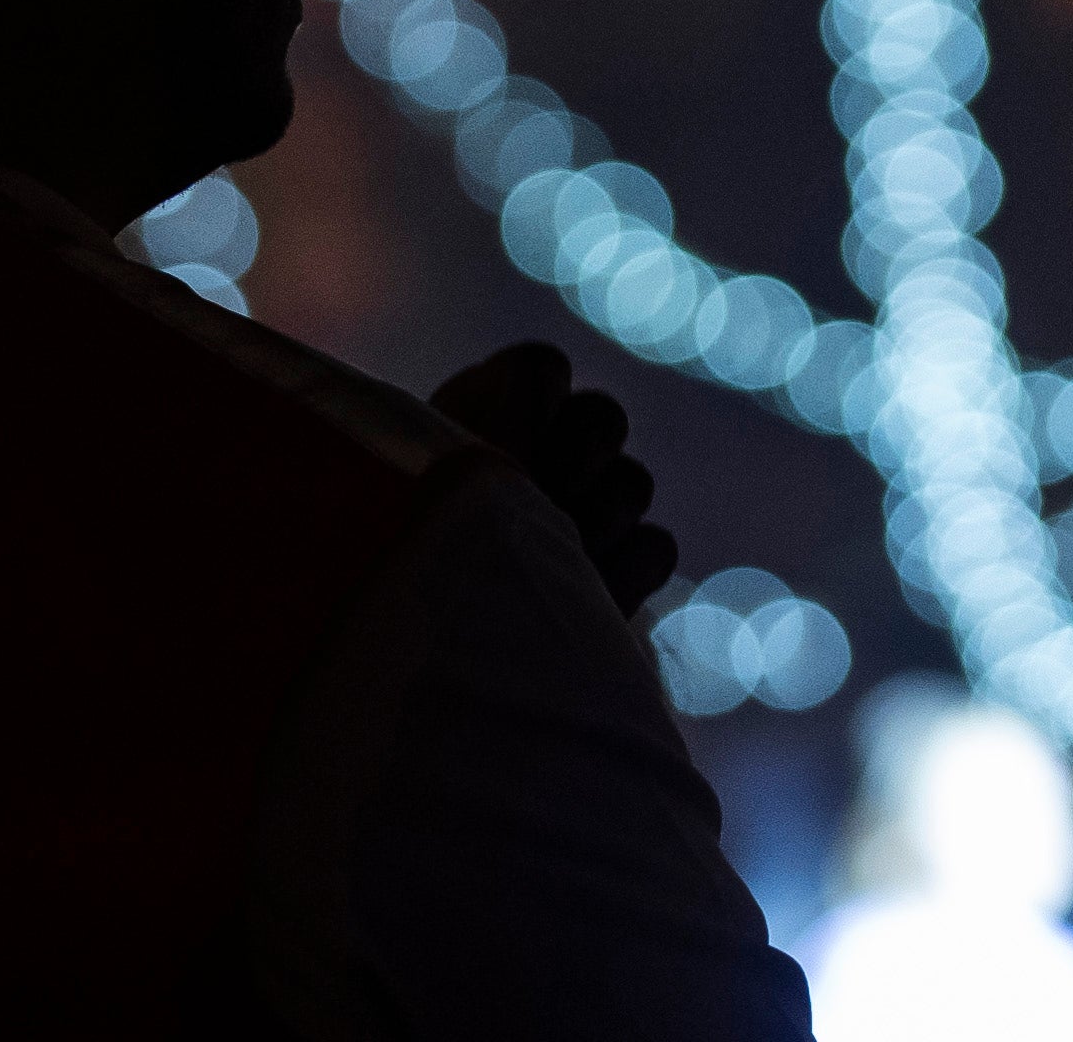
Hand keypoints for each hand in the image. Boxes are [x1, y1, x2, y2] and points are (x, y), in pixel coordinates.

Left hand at [434, 338, 678, 616]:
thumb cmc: (416, 567)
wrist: (435, 699)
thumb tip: (548, 372)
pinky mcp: (611, 594)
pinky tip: (586, 595)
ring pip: (632, 483)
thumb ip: (500, 403)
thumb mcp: (445, 469)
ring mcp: (575, 536)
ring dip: (599, 514)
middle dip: (578, 453)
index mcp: (471, 434)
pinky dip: (626, 568)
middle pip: (602, 420)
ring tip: (558, 553)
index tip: (507, 437)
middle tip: (544, 494)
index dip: (535, 398)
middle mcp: (527, 476)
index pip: (542, 374)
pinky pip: (656, 546)